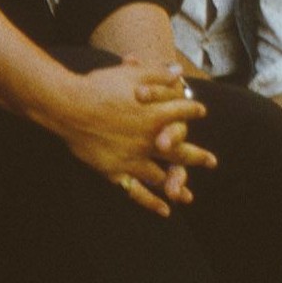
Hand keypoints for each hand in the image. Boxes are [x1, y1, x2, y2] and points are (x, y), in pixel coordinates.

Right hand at [48, 61, 209, 214]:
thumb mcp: (131, 74)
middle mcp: (150, 140)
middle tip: (211, 162)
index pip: (183, 112)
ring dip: (177, 184)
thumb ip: (157, 74)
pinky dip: (151, 202)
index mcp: (157, 115)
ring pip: (162, 176)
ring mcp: (134, 159)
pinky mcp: (116, 171)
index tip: (200, 111)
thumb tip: (178, 71)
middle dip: (198, 157)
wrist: (69, 106)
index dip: (192, 110)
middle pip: (181, 152)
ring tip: (187, 195)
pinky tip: (164, 210)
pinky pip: (138, 192)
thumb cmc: (100, 86)